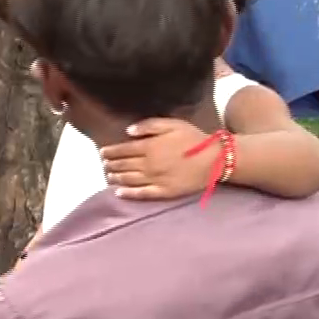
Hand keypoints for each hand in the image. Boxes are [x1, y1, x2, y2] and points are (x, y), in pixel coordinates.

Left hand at [98, 118, 216, 200]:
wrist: (216, 159)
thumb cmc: (194, 139)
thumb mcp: (172, 124)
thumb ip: (148, 126)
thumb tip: (127, 131)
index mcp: (149, 147)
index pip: (122, 150)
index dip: (110, 152)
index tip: (102, 152)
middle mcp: (148, 164)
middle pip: (123, 165)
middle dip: (110, 164)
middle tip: (103, 164)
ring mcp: (155, 179)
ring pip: (128, 179)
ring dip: (115, 177)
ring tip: (108, 176)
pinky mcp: (164, 192)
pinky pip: (141, 194)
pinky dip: (128, 194)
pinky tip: (118, 193)